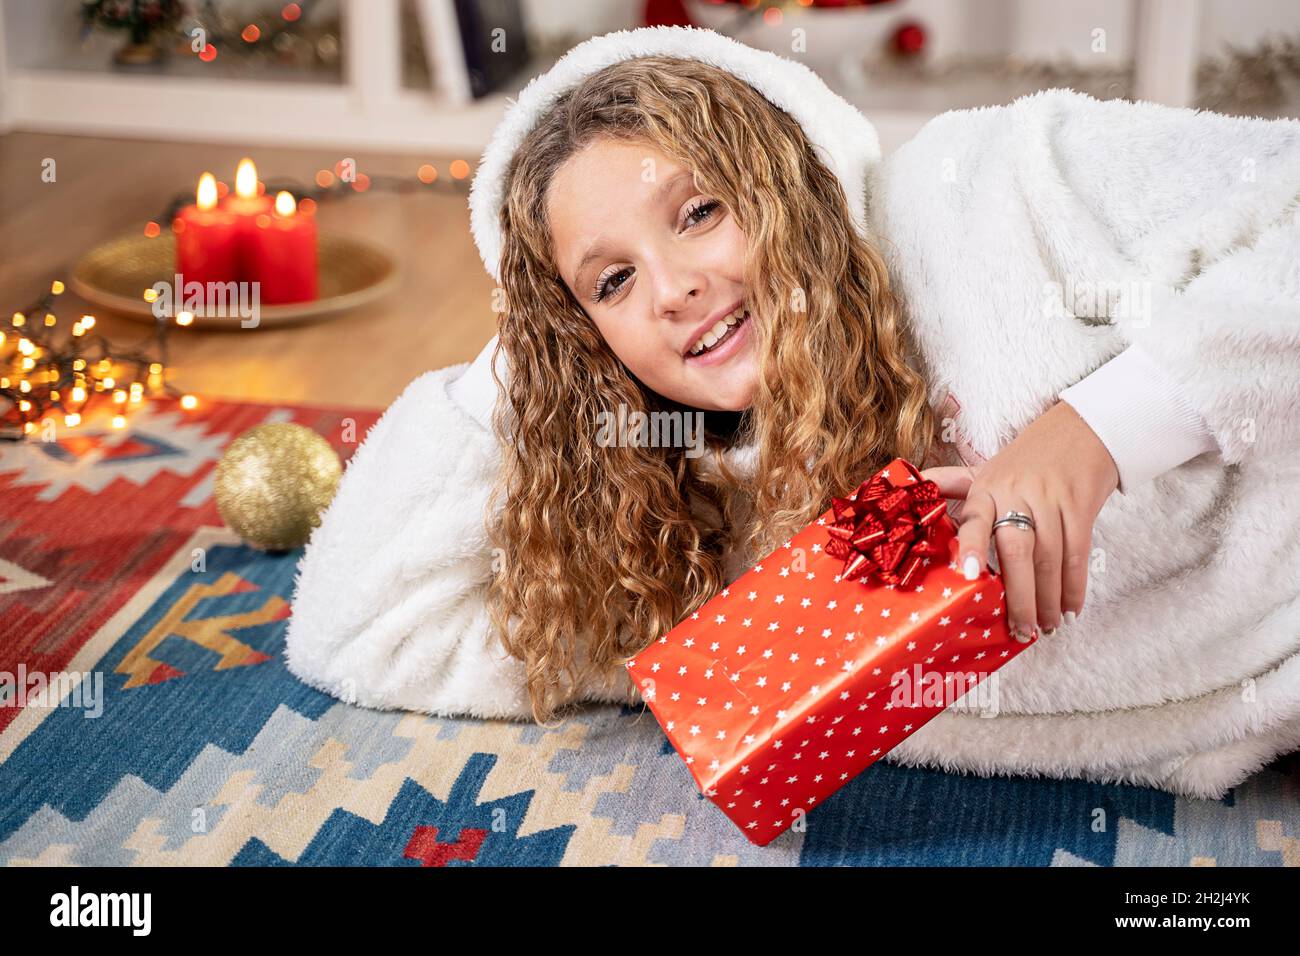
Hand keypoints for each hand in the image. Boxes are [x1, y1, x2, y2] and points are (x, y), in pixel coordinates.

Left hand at [920, 400, 1118, 640]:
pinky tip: (1069, 609)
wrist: (1080, 430)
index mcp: (986, 488)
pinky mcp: (1080, 507)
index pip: (975, 520)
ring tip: (1044, 628)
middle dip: (1019, 596)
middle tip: (1018, 630)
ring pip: (1049, 558)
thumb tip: (907, 488)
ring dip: (1048, 599)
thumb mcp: (984, 469)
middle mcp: (1017, 494)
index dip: (970, 547)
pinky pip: (1077, 554)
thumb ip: (948, 484)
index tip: (966, 576)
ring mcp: (1050, 501)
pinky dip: (1074, 585)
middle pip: (1017, 551)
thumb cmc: (1024, 459)